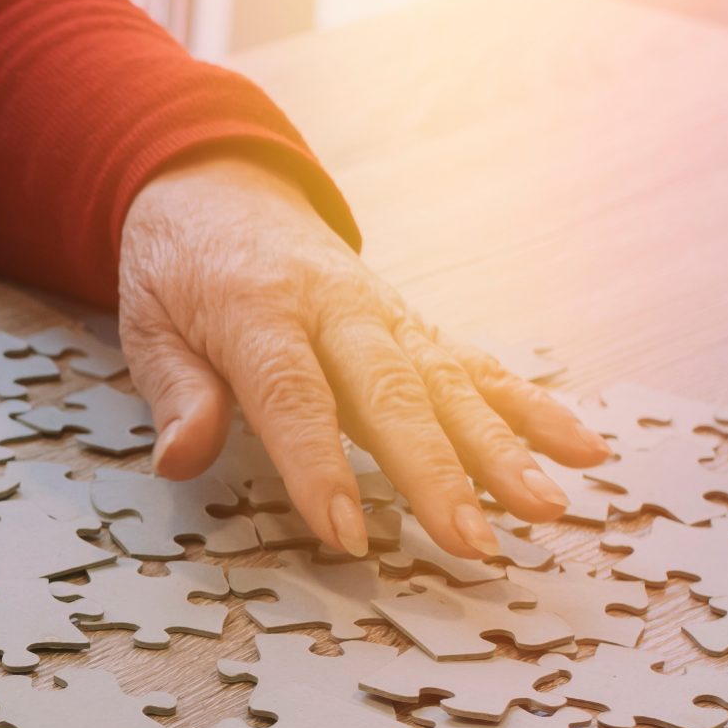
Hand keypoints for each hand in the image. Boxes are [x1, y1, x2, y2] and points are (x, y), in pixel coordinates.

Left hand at [116, 154, 607, 559]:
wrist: (220, 185)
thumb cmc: (179, 266)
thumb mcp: (146, 321)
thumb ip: (174, 391)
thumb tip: (180, 458)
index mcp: (259, 307)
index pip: (294, 395)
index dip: (321, 467)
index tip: (348, 534)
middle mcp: (337, 307)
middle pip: (392, 394)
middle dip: (437, 474)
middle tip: (472, 542)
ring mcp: (387, 313)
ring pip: (452, 384)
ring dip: (504, 450)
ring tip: (546, 508)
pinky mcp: (415, 324)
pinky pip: (479, 366)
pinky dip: (532, 408)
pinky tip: (582, 452)